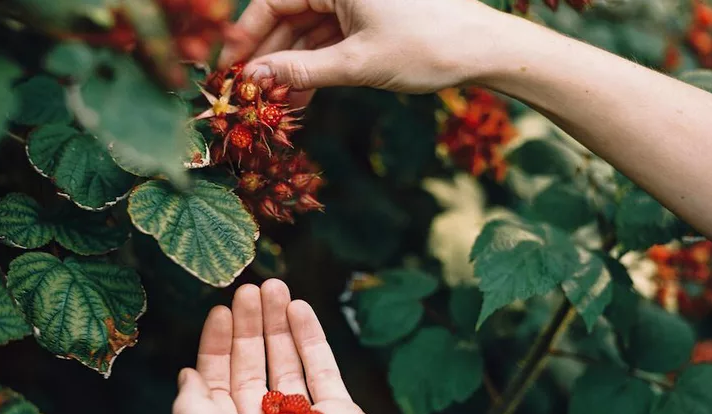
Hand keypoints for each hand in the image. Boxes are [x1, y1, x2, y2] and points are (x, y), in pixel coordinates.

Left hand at [172, 279, 408, 413]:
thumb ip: (198, 412)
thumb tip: (184, 378)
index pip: (218, 384)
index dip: (216, 347)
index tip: (220, 312)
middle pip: (252, 367)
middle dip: (249, 328)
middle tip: (249, 290)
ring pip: (287, 363)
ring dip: (279, 324)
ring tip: (275, 287)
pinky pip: (323, 368)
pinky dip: (311, 337)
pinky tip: (300, 308)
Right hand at [218, 0, 517, 99]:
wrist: (484, 51)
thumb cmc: (426, 47)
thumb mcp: (357, 63)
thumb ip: (301, 71)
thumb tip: (254, 79)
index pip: (272, 1)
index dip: (246, 36)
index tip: (228, 69)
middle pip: (287, 17)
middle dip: (268, 57)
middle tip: (247, 94)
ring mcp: (356, 2)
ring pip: (308, 32)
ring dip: (291, 68)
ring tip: (275, 106)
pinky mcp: (370, 20)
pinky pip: (330, 41)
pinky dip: (316, 67)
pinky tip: (300, 98)